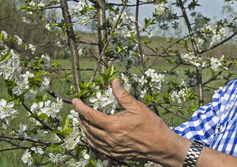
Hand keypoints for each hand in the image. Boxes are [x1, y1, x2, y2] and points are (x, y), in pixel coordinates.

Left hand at [72, 78, 189, 164]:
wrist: (162, 146)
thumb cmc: (152, 126)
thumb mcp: (138, 107)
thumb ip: (123, 95)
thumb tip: (114, 82)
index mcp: (113, 125)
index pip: (90, 115)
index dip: (80, 107)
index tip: (75, 101)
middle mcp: (109, 138)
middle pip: (87, 127)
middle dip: (80, 118)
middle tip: (78, 110)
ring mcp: (111, 148)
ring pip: (90, 139)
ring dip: (84, 129)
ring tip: (83, 121)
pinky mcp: (115, 154)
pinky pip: (97, 147)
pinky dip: (91, 140)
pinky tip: (92, 135)